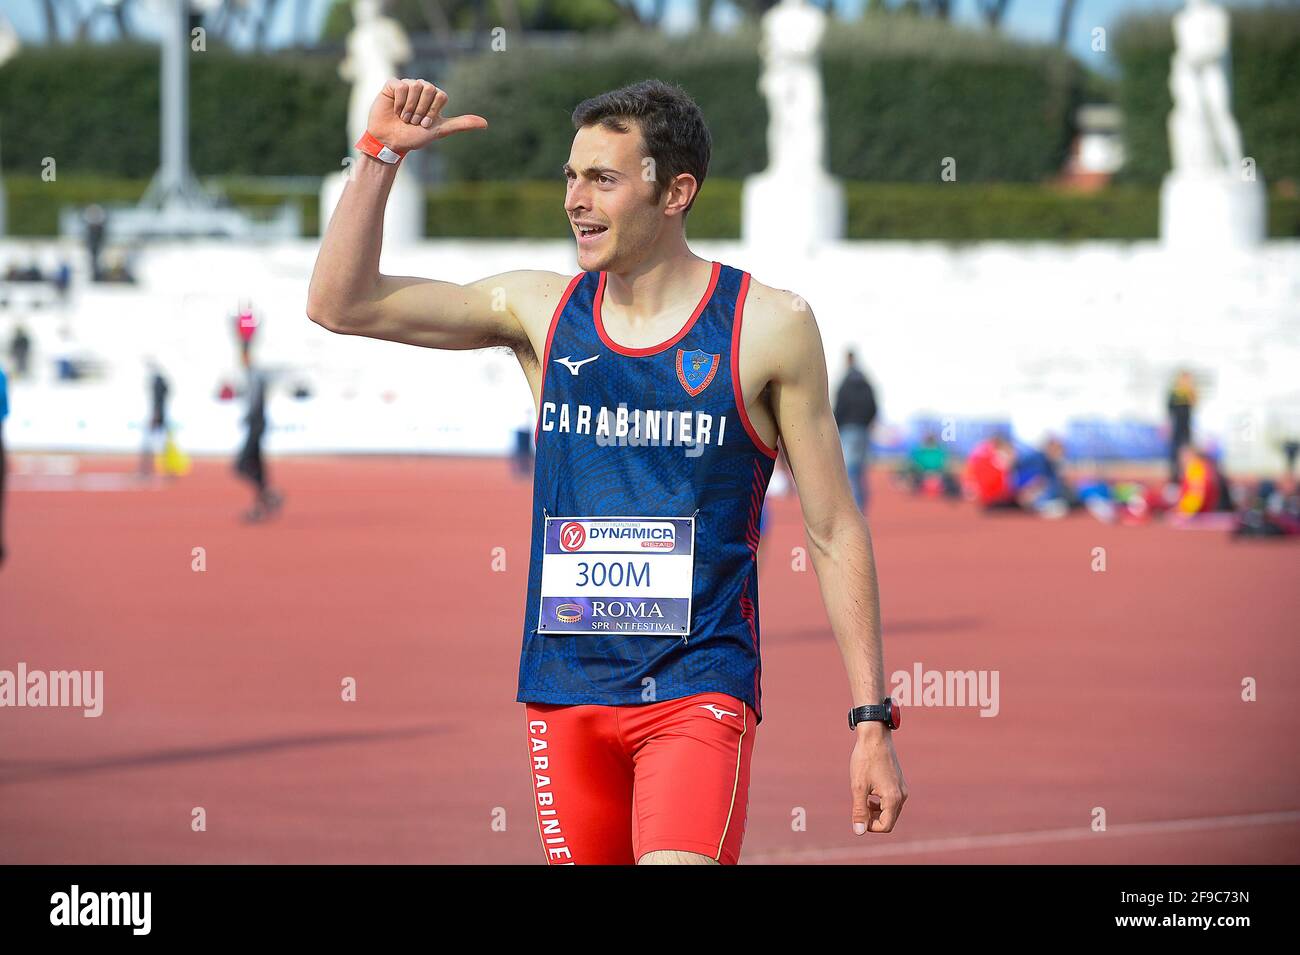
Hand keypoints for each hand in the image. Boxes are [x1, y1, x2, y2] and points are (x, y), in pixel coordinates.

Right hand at [366, 78, 487, 153]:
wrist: (391, 142)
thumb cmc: (414, 137)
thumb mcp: (440, 131)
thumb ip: (461, 124)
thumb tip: (486, 124)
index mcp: (434, 97)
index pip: (441, 96)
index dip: (433, 112)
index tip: (425, 124)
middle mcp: (422, 88)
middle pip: (429, 89)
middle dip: (422, 110)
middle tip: (413, 121)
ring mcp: (407, 85)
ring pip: (415, 86)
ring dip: (410, 108)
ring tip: (404, 117)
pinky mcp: (392, 85)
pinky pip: (401, 86)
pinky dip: (399, 102)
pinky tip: (395, 110)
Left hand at [849, 725, 906, 833]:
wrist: (875, 736)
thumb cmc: (865, 760)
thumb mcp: (858, 787)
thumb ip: (859, 810)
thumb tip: (859, 831)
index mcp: (893, 798)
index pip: (885, 826)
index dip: (870, 826)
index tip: (858, 813)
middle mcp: (902, 795)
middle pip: (889, 820)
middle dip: (872, 817)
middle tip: (859, 803)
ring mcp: (902, 788)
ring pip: (890, 810)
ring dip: (875, 809)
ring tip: (862, 796)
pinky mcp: (899, 782)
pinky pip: (891, 800)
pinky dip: (879, 801)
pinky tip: (868, 790)